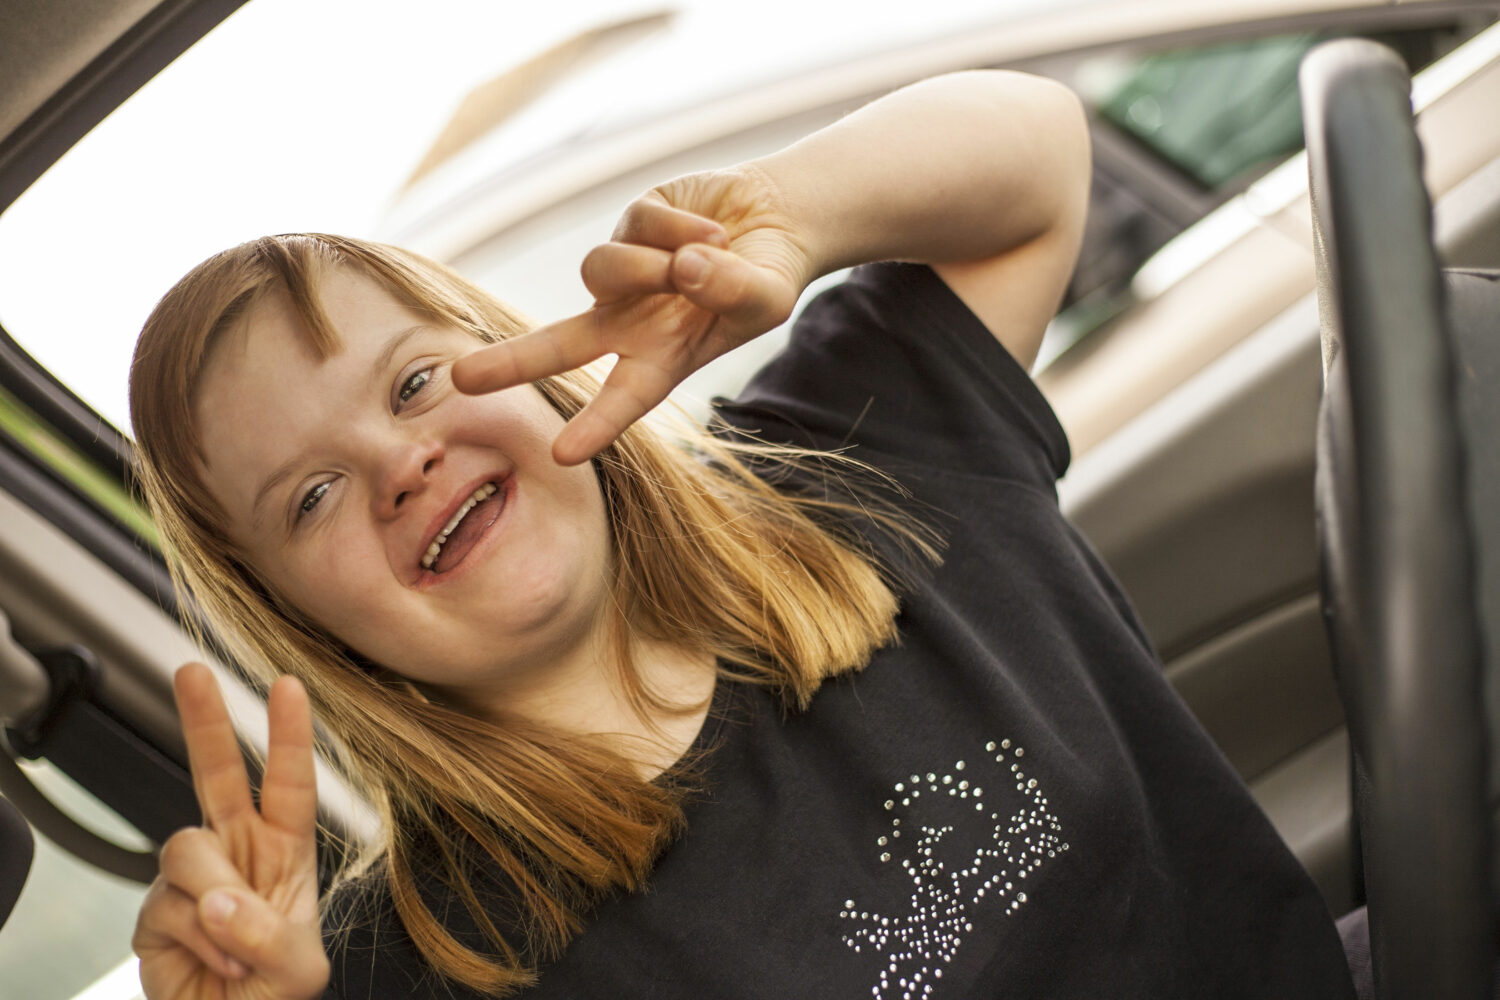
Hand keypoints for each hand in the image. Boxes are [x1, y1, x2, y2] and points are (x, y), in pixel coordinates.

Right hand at [134, 664, 329, 999]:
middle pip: (216, 774)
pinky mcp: (155, 911)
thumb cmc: (272, 994)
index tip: (288, 686)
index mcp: (284, 850)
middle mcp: (238, 852)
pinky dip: (194, 938)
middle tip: (192, 672)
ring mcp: (194, 879)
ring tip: (235, 945)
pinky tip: (212, 961)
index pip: (289, 782)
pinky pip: (167, 904)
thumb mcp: (299, 968)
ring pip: (187, 849)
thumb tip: (215, 900)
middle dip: (205, 719)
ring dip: (215, 900)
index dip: (289, 734)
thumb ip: (268, 933)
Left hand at [452, 166, 815, 464]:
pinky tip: (711, 231)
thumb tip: (681, 268)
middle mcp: (629, 322)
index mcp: (661, 359)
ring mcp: (624, 272)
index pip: (622, 399)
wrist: (776, 221)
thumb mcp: (767, 300)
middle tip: (462, 381)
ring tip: (707, 257)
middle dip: (512, 362)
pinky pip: (639, 224)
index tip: (563, 454)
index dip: (595, 426)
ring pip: (602, 270)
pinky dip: (682, 227)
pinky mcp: (628, 222)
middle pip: (558, 345)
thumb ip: (730, 292)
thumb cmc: (768, 278)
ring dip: (652, 266)